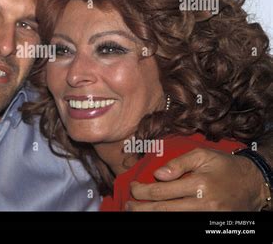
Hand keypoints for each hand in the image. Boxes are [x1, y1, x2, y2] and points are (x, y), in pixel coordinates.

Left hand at [126, 148, 267, 210]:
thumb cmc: (224, 166)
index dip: (142, 191)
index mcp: (199, 184)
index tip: (133, 187)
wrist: (252, 184)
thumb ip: (178, 163)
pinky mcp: (210, 225)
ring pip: (172, 220)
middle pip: (163, 210)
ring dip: (151, 217)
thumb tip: (158, 174)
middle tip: (128, 205)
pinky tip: (156, 215)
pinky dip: (168, 220)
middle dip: (141, 208)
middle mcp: (203, 204)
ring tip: (136, 212)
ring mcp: (207, 217)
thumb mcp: (202, 156)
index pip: (161, 192)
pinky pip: (184, 223)